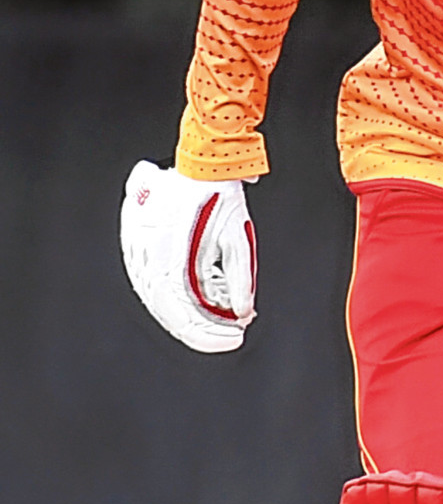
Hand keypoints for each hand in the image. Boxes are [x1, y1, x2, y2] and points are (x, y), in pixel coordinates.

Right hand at [119, 160, 257, 352]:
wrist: (199, 163)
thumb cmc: (218, 196)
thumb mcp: (238, 240)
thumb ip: (240, 280)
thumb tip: (243, 312)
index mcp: (169, 262)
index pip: (183, 316)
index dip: (209, 335)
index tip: (234, 339)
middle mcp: (147, 262)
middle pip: (171, 313)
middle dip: (205, 326)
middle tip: (234, 332)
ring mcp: (139, 254)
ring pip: (163, 301)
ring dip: (195, 311)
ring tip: (227, 310)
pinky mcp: (140, 247)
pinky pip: (157, 282)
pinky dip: (183, 293)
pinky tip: (209, 292)